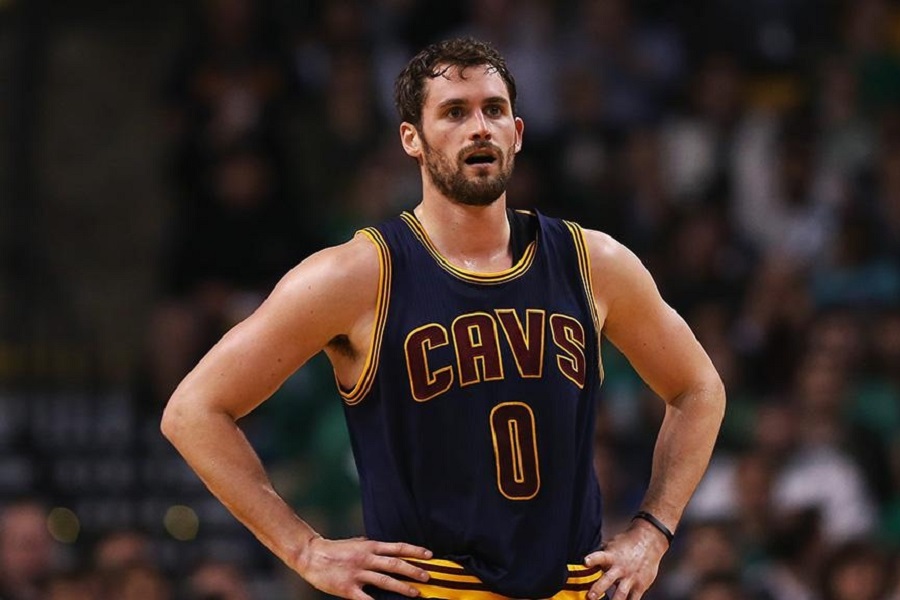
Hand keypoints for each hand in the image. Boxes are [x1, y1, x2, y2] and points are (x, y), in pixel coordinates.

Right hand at [296, 536, 432, 599]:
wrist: (312, 555)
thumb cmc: (335, 550)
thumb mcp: (357, 543)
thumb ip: (371, 547)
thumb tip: (386, 549)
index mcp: (370, 546)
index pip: (397, 548)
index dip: (415, 551)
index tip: (429, 555)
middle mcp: (366, 558)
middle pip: (395, 564)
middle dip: (413, 570)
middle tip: (428, 576)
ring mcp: (357, 573)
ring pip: (385, 580)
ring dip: (402, 587)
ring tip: (416, 592)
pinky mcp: (348, 588)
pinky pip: (366, 598)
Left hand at [583, 520, 668, 599]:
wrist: (650, 541)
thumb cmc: (628, 542)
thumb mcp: (612, 544)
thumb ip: (601, 555)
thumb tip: (586, 561)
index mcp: (611, 556)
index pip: (600, 556)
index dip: (592, 559)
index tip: (585, 562)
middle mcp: (620, 568)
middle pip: (608, 579)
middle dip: (598, 588)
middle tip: (590, 596)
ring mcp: (630, 578)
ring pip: (621, 593)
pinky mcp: (640, 585)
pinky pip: (634, 599)